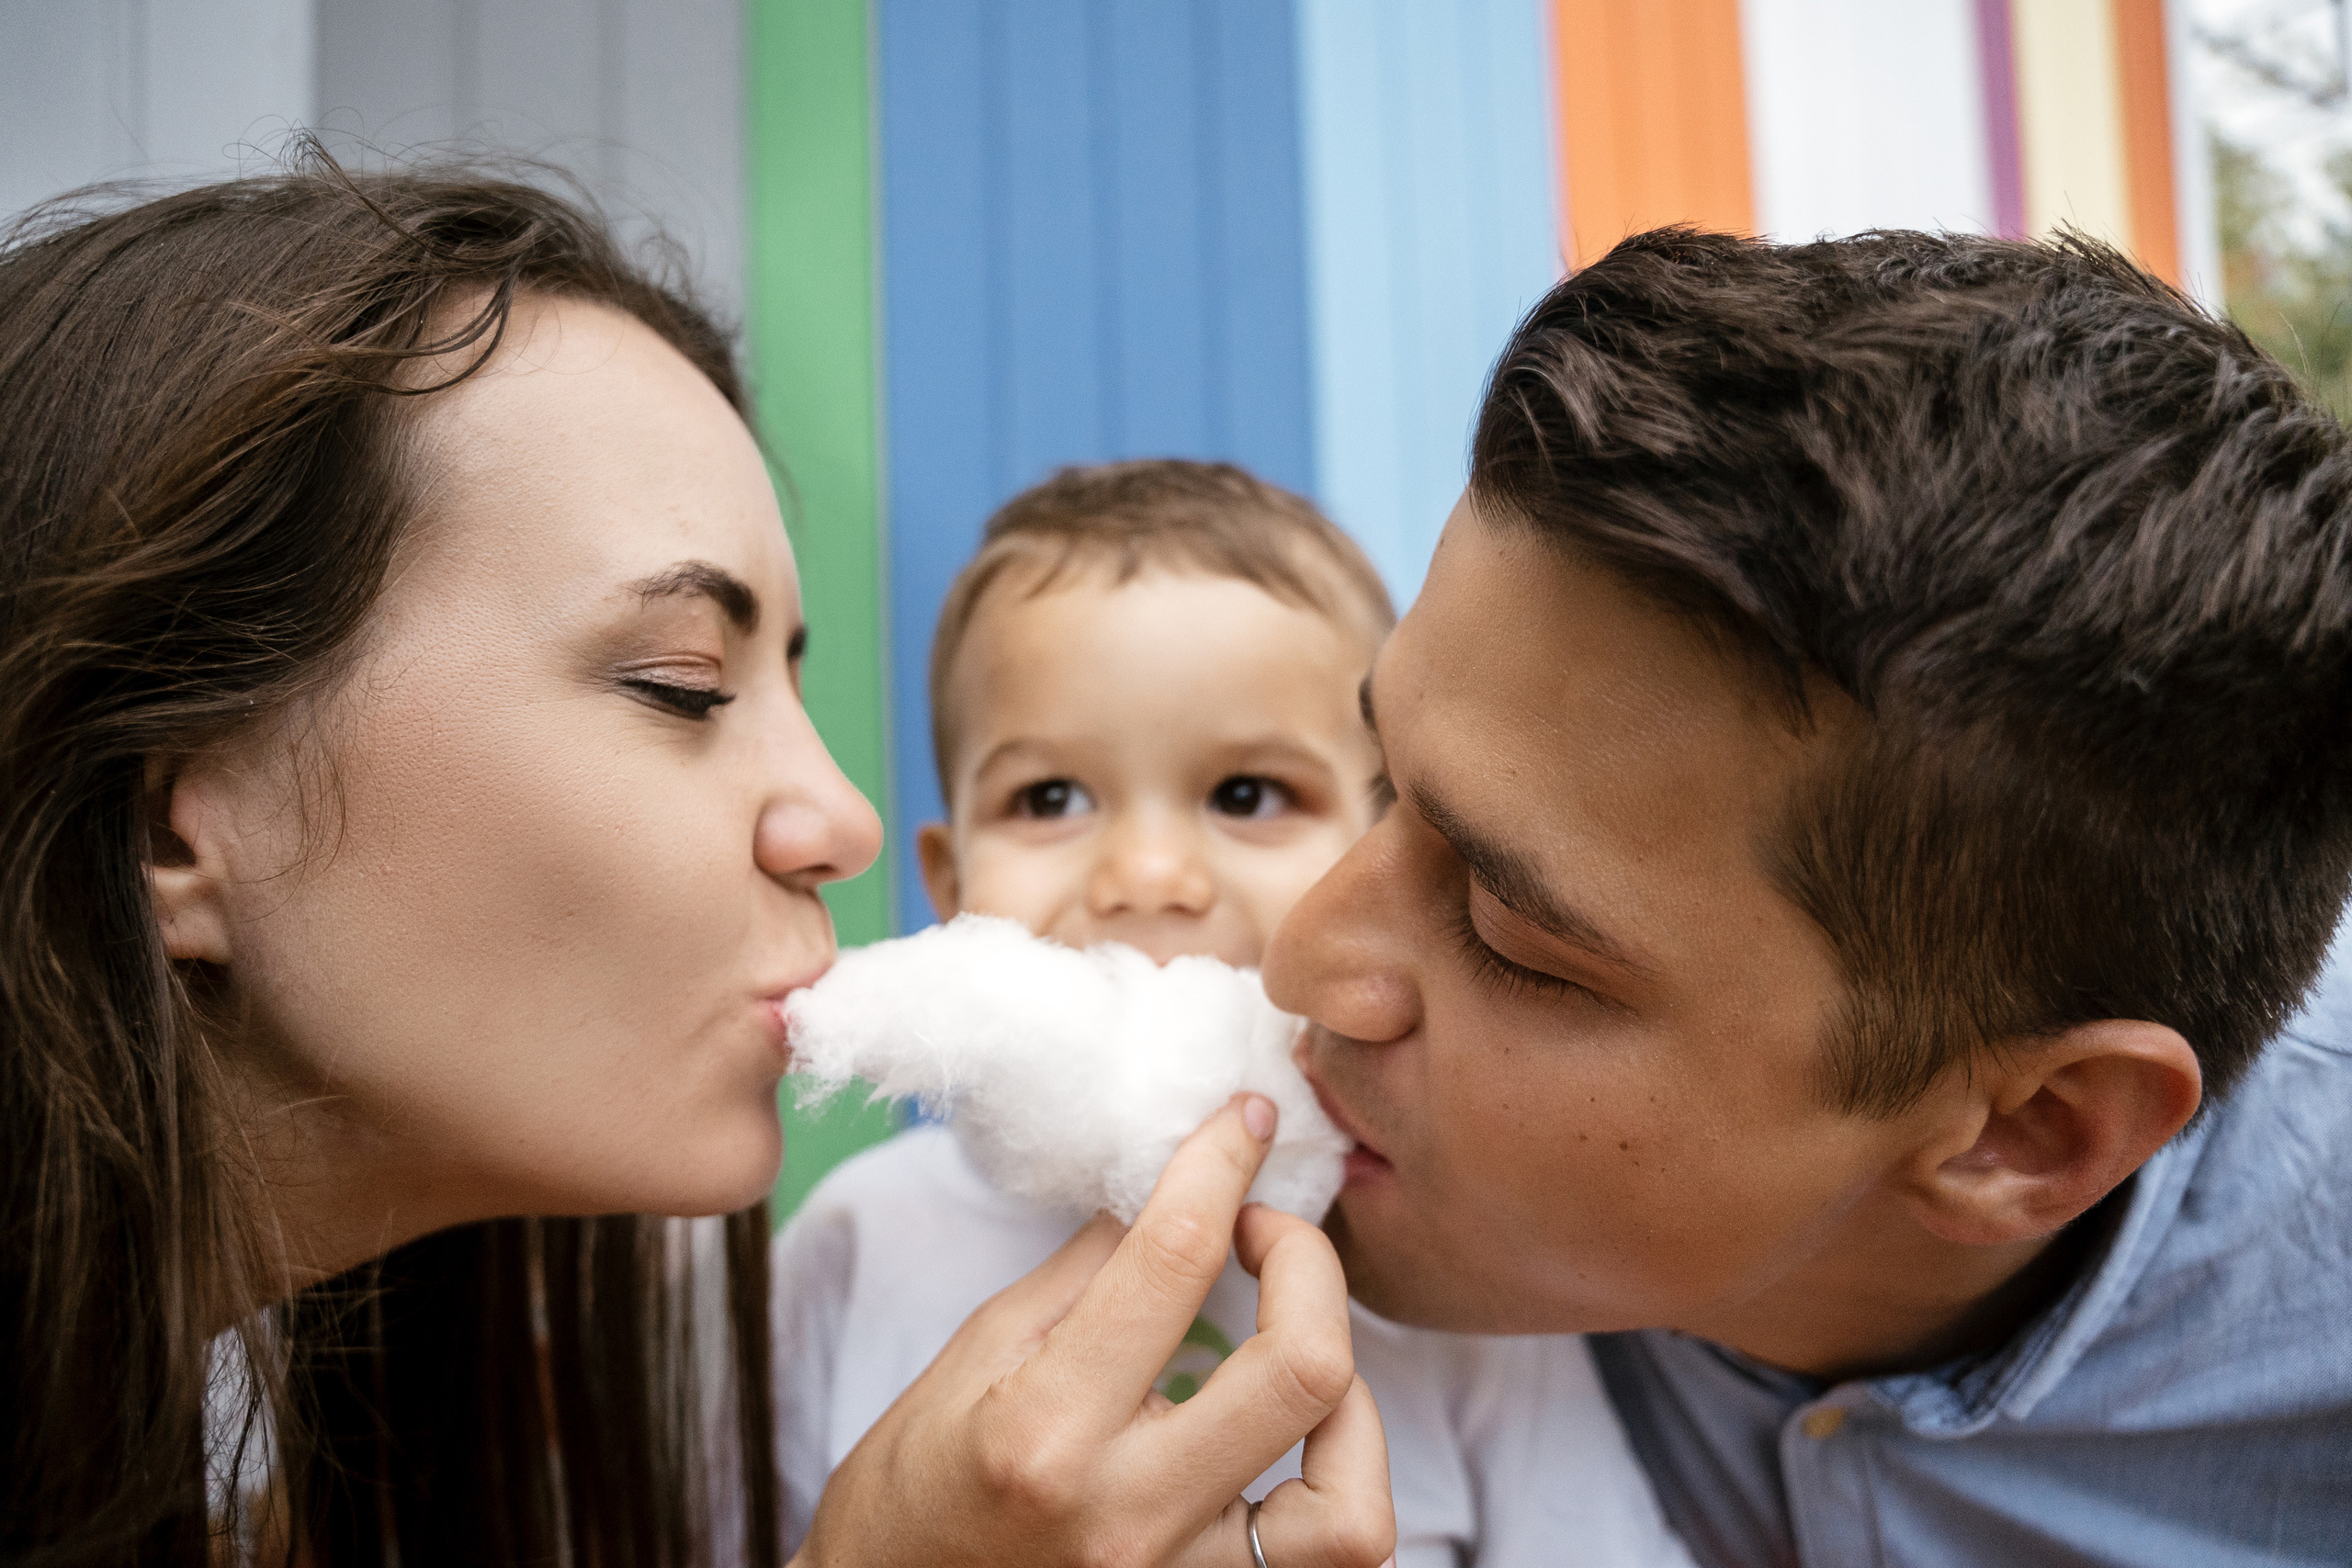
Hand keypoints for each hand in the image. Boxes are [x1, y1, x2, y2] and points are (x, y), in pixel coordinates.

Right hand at [794, 1093, 1395, 1567]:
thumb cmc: (917, 1484)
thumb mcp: (979, 1352)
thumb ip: (1092, 1270)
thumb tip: (1176, 1185)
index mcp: (1048, 1430)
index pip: (1173, 1262)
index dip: (1221, 1166)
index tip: (1242, 1122)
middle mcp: (1127, 1514)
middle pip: (1302, 1368)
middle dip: (1308, 1263)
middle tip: (1265, 1232)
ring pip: (1352, 1508)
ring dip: (1350, 1402)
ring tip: (1295, 1352)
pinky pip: (1335, 1556)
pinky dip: (1344, 1479)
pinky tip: (1301, 1434)